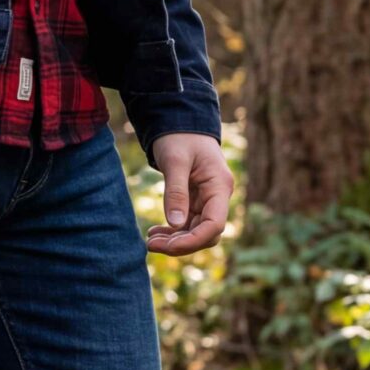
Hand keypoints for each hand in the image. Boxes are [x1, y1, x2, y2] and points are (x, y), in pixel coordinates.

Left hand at [146, 133, 232, 257]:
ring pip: (196, 231)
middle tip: (151, 245)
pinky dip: (173, 231)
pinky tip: (155, 233)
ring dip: (175, 240)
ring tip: (150, 241)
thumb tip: (176, 224)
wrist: (180, 123)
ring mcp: (208, 200)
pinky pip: (188, 224)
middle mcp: (218, 196)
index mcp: (219, 186)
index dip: (194, 240)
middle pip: (206, 233)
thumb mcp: (175, 161)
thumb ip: (176, 191)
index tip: (169, 246)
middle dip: (181, 244)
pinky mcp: (196, 201)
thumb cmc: (179, 137)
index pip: (215, 224)